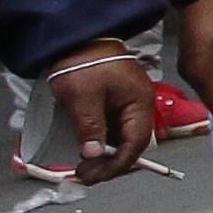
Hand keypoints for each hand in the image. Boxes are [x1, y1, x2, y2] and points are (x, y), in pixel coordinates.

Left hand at [42, 47, 154, 181]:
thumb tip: (94, 155)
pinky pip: (112, 128)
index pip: (136, 143)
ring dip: (105, 154)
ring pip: (121, 138)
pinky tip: (86, 149)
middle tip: (86, 175)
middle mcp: (138, 105)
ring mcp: (126, 103)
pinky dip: (101, 141)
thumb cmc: (82, 62)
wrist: (73, 37)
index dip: (118, 164)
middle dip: (110, 163)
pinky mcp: (113, 102)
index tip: (96, 176)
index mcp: (139, 103)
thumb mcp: (82, 98)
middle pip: (132, 143)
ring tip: (84, 166)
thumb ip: (90, 128)